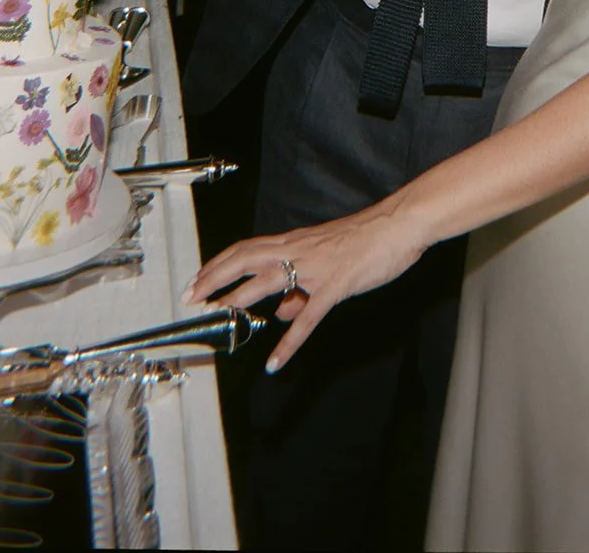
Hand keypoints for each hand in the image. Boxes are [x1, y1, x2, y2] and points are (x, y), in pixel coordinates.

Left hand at [182, 206, 426, 371]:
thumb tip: (282, 311)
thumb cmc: (367, 239)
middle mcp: (299, 251)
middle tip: (191, 296)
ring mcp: (316, 269)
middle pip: (245, 259)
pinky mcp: (335, 286)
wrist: (397, 225)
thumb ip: (302, 286)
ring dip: (239, 300)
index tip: (198, 279)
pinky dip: (289, 342)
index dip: (219, 264)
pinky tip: (275, 362)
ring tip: (219, 318)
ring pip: (268, 282)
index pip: (247, 249)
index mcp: (296, 243)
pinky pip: (308, 318)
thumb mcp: (328, 259)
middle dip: (215, 277)